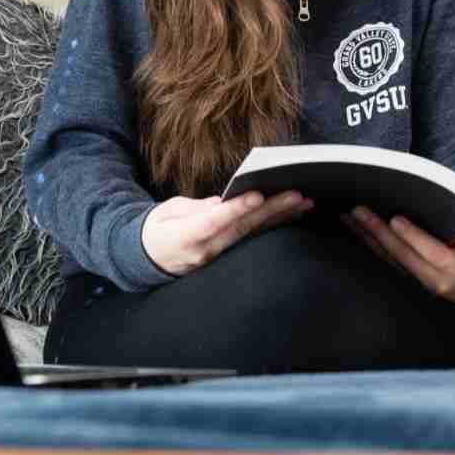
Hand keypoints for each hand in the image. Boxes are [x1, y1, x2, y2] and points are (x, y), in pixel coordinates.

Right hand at [141, 190, 311, 276]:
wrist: (149, 260)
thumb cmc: (158, 228)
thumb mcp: (168, 212)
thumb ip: (196, 208)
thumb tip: (222, 204)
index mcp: (186, 236)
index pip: (215, 221)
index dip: (236, 209)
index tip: (257, 195)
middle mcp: (206, 250)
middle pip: (242, 228)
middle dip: (271, 210)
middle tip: (297, 194)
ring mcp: (219, 257)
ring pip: (253, 235)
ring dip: (280, 218)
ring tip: (304, 203)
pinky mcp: (227, 258)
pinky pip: (252, 240)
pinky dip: (272, 226)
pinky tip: (292, 215)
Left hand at [343, 207, 454, 302]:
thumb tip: (433, 208)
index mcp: (453, 266)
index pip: (431, 251)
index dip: (412, 235)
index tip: (394, 219)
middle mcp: (432, 277)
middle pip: (402, 254)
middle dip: (379, 231)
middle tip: (360, 212)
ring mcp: (415, 280)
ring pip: (387, 257)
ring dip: (366, 236)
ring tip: (350, 217)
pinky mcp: (403, 277)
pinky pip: (384, 259)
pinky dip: (369, 243)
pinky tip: (356, 230)